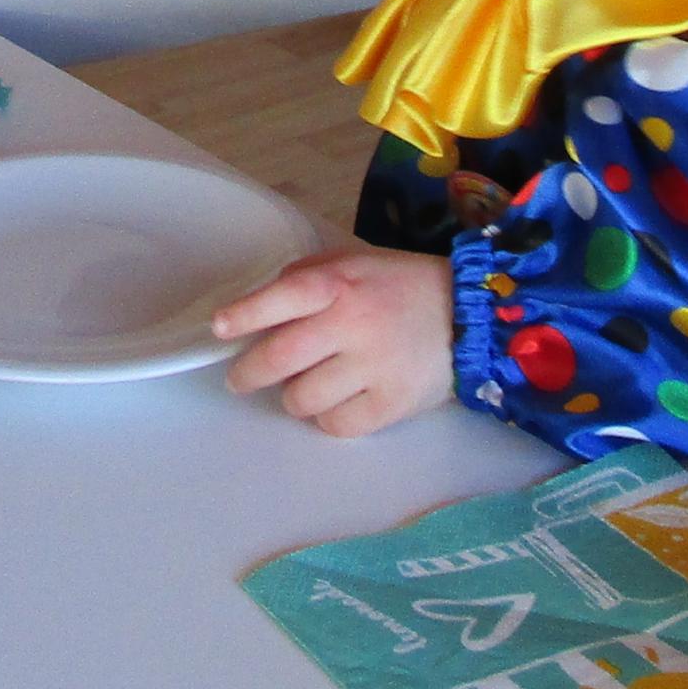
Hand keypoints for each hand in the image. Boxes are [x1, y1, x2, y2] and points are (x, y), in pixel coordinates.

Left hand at [214, 246, 455, 434]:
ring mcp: (374, 366)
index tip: (219, 329)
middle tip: (240, 380)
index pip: (281, 297)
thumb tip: (251, 307)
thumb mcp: (351, 263)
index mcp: (340, 283)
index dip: (245, 315)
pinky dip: (328, 418)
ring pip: (302, 399)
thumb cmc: (397, 287)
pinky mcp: (392, 403)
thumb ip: (305, 279)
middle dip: (249, 374)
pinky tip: (336, 403)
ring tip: (306, 386)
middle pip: (280, 359)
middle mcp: (354, 323)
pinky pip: (336, 425)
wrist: (468, 315)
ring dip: (294, 397)